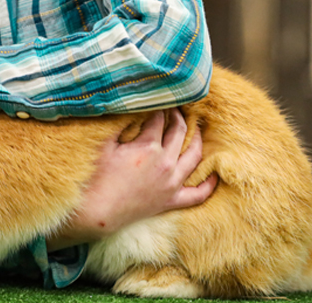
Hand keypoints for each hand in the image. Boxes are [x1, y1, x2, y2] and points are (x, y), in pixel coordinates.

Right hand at [47, 108, 216, 249]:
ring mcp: (171, 183)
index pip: (158, 118)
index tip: (156, 99)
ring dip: (197, 139)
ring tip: (195, 129)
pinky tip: (214, 174)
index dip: (157, 106)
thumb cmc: (97, 177)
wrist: (98, 212)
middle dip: (177, 116)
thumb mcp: (104, 144)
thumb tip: (127, 105)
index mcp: (149, 147)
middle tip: (174, 108)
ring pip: (194, 156)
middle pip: (179, 131)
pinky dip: (208, 184)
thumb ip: (118, 123)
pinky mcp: (171, 201)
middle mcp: (166, 163)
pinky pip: (198, 194)